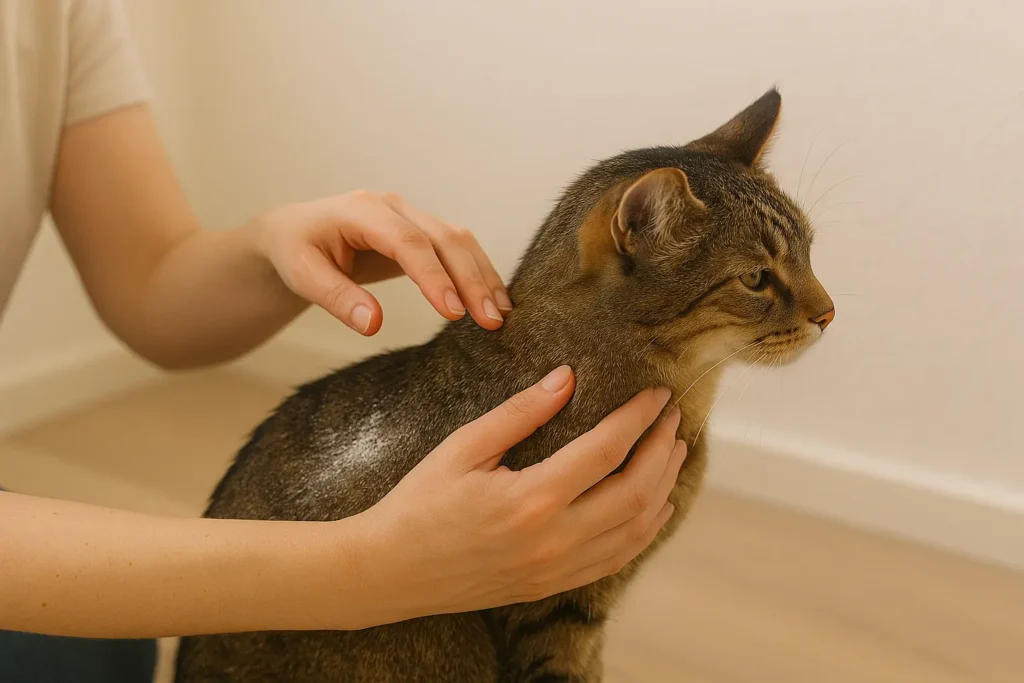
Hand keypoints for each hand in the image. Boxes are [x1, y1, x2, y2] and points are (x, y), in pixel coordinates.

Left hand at [252, 191, 512, 334]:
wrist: (295, 233)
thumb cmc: (296, 251)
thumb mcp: (302, 276)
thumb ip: (337, 298)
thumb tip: (374, 325)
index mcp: (364, 210)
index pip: (409, 243)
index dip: (434, 278)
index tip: (453, 314)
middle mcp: (395, 208)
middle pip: (446, 239)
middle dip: (471, 281)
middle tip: (490, 322)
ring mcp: (412, 217)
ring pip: (460, 241)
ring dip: (483, 277)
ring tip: (500, 316)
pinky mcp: (423, 233)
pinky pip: (458, 249)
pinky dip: (478, 273)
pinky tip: (493, 301)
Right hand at [350, 366, 685, 625]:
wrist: (391, 572)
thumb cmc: (420, 503)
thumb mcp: (463, 447)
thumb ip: (520, 413)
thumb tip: (567, 378)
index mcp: (531, 499)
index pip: (607, 450)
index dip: (639, 417)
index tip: (656, 393)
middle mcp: (554, 539)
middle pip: (635, 491)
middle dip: (662, 449)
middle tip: (673, 417)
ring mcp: (556, 569)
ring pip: (635, 530)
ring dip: (663, 488)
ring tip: (673, 452)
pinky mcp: (552, 586)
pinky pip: (616, 559)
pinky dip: (644, 530)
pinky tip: (652, 505)